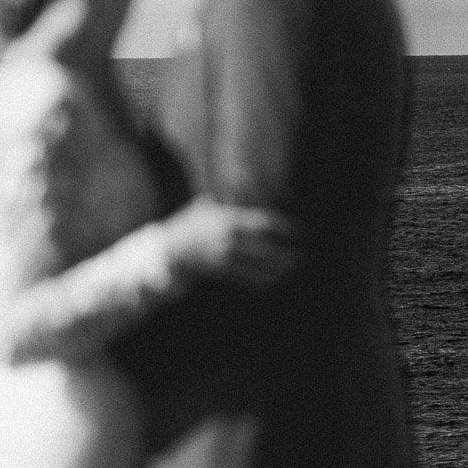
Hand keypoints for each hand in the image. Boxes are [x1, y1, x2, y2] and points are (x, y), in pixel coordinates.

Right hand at [159, 196, 299, 287]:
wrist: (165, 247)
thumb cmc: (189, 224)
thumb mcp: (206, 206)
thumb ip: (226, 200)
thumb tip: (244, 186)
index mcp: (228, 218)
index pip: (263, 222)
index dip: (283, 227)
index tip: (300, 231)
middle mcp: (227, 236)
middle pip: (264, 246)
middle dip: (284, 251)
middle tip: (302, 254)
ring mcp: (221, 255)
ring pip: (256, 264)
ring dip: (276, 268)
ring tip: (292, 269)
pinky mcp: (216, 270)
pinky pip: (243, 277)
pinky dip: (259, 280)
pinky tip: (272, 281)